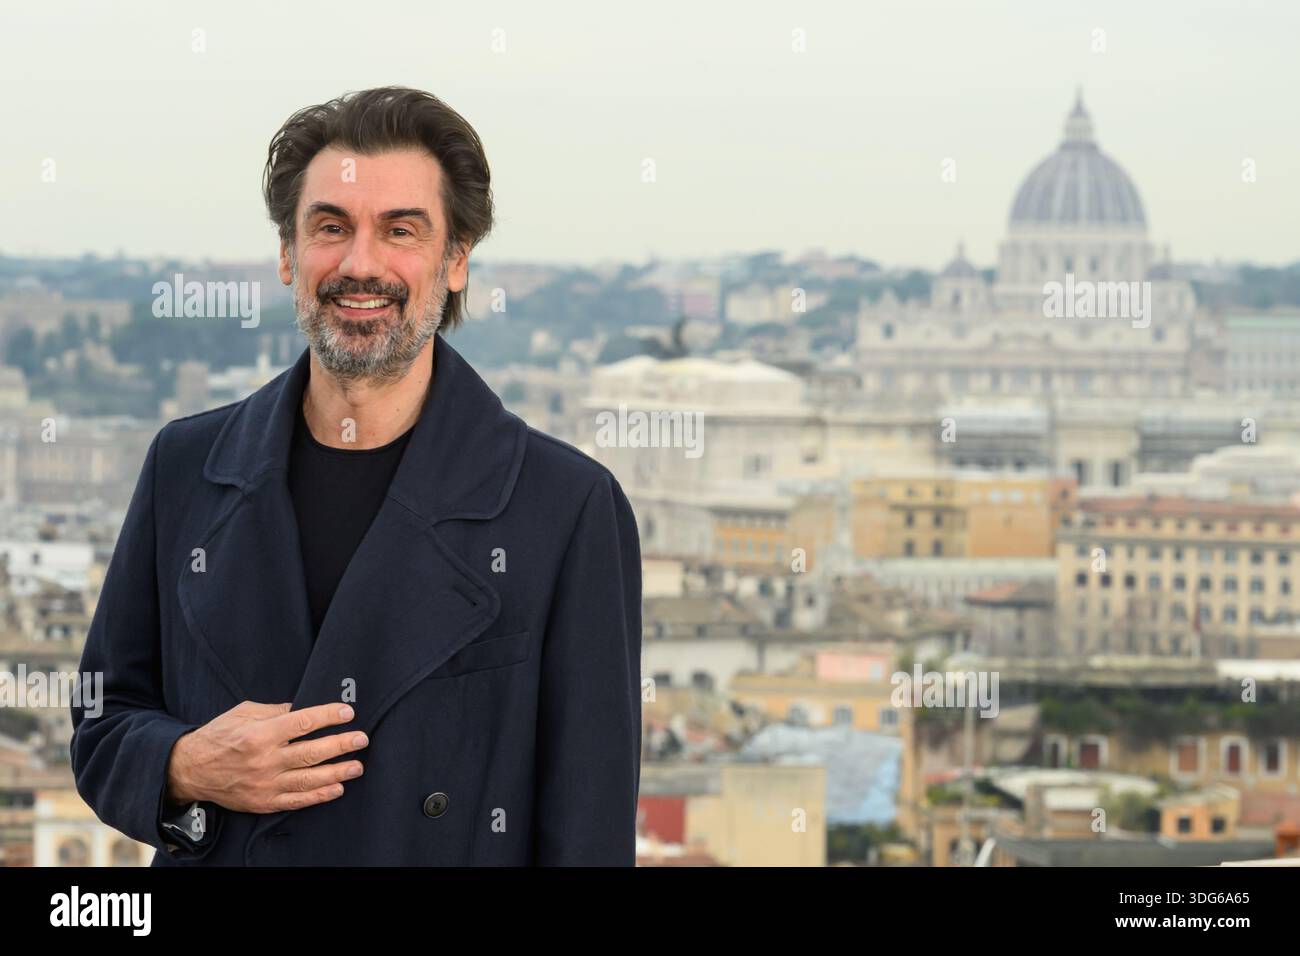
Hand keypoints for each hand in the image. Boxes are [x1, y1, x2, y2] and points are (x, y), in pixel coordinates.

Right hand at [165, 701, 367, 812]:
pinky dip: (318, 796)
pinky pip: (296, 800)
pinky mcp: (264, 801)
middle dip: (340, 745)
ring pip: (308, 779)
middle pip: (311, 752)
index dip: (328, 716)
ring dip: (337, 772)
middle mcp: (265, 760)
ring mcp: (265, 784)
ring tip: (357, 766)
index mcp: (260, 733)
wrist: (190, 769)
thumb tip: (304, 707)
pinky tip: (337, 789)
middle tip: (362, 739)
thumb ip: (276, 711)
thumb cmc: (219, 735)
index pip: (302, 722)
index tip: (347, 712)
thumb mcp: (244, 712)